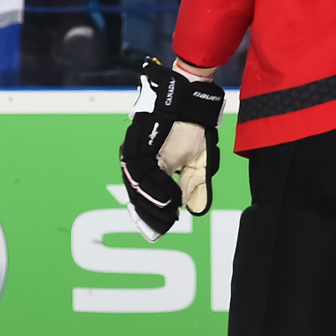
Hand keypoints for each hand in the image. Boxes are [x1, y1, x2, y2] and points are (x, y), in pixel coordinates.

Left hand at [118, 57, 224, 239]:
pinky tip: (168, 199)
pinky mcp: (137, 142)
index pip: (145, 198)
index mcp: (150, 168)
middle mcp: (138, 161)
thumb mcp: (199, 163)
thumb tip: (196, 210)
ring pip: (136, 184)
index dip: (151, 217)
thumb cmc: (193, 129)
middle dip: (148, 216)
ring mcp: (136, 151)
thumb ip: (195, 186)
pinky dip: (154, 186)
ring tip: (168, 215)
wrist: (191, 101)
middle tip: (159, 232)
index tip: (156, 234)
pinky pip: (140, 169)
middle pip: (136, 195)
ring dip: (152, 203)